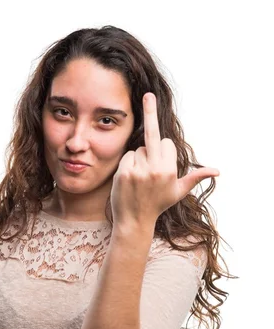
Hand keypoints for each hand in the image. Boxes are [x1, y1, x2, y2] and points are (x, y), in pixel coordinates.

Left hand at [110, 92, 219, 228]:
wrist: (134, 221)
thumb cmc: (158, 204)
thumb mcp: (179, 191)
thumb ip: (196, 178)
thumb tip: (217, 171)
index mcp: (170, 171)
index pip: (167, 144)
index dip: (165, 151)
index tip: (163, 162)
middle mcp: (155, 169)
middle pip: (153, 133)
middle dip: (151, 111)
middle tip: (149, 95)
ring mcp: (138, 170)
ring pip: (139, 149)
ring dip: (140, 159)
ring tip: (140, 178)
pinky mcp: (124, 172)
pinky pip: (128, 155)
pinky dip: (129, 163)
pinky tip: (131, 178)